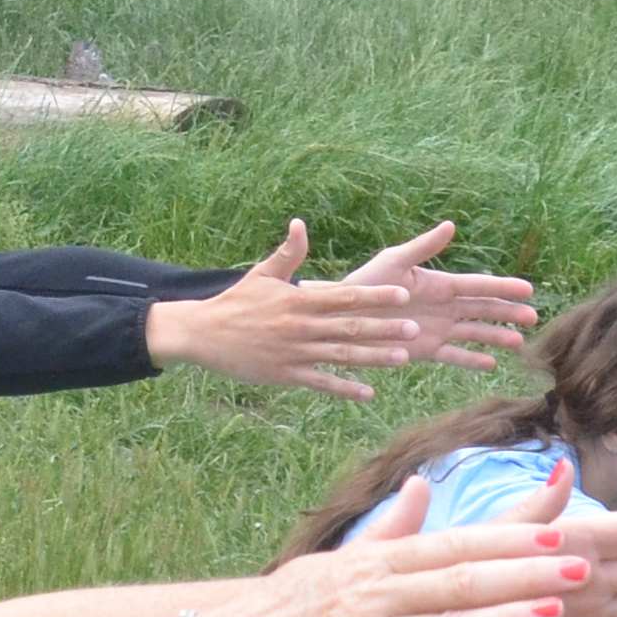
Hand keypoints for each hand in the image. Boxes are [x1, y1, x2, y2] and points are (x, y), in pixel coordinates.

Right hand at [143, 224, 429, 398]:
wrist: (202, 333)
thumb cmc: (235, 301)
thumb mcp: (261, 274)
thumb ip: (288, 253)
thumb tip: (300, 223)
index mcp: (298, 299)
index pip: (345, 296)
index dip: (375, 295)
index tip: (402, 294)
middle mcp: (301, 326)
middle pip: (350, 326)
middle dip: (384, 328)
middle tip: (414, 328)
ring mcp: (294, 352)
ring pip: (342, 355)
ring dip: (374, 358)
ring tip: (403, 359)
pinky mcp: (285, 375)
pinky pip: (321, 383)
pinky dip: (345, 388)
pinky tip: (368, 393)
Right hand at [190, 471, 616, 616]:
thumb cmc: (279, 613)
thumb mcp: (336, 563)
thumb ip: (393, 529)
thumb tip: (427, 485)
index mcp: (387, 563)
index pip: (473, 541)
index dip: (534, 535)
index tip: (591, 527)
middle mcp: (383, 594)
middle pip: (473, 576)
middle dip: (539, 567)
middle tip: (602, 559)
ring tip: (565, 609)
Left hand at [343, 221, 539, 368]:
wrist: (344, 313)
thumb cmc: (367, 282)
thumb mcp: (395, 260)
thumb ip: (423, 247)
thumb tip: (450, 225)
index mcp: (439, 284)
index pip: (477, 285)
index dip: (502, 287)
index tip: (528, 289)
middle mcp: (443, 306)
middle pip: (483, 309)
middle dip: (508, 313)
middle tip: (533, 317)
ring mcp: (437, 329)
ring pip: (474, 333)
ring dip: (496, 337)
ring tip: (519, 343)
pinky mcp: (426, 349)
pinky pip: (453, 356)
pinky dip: (471, 360)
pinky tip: (491, 364)